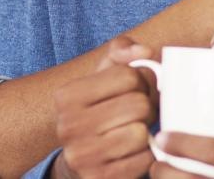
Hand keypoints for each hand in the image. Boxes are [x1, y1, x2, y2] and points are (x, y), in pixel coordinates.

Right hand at [51, 36, 157, 178]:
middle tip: (139, 113)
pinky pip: (144, 160)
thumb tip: (145, 52)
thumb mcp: (102, 76)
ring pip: (140, 133)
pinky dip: (146, 155)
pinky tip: (133, 152)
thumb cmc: (99, 110)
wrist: (81, 160)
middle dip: (147, 107)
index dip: (142, 81)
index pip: (129, 76)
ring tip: (135, 132)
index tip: (135, 90)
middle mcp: (68, 126)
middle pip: (138, 104)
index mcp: (67, 96)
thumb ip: (122, 52)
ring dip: (146, 133)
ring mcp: (82, 156)